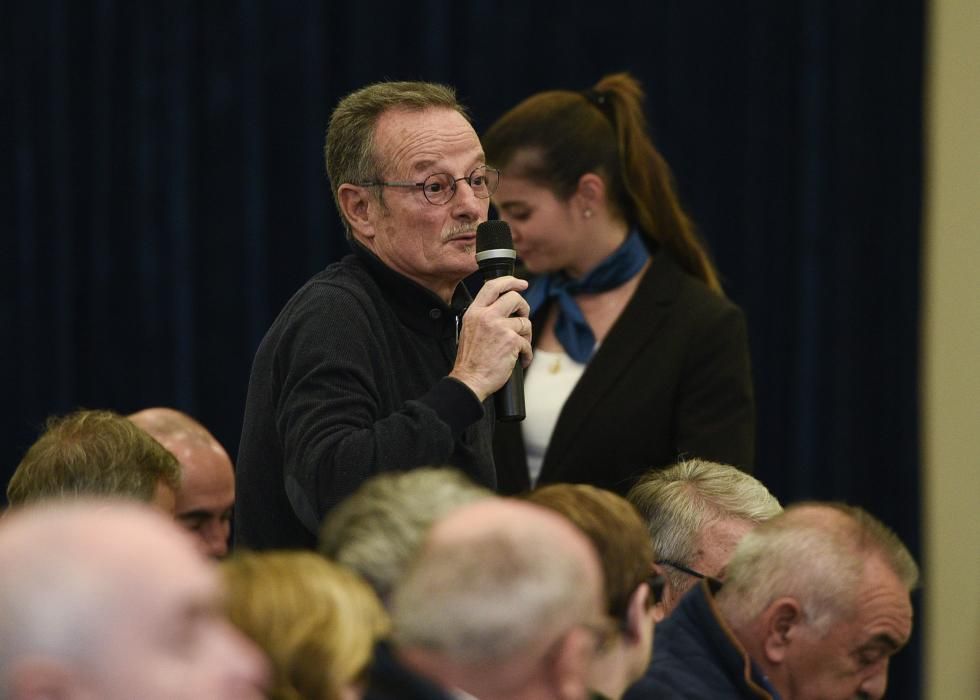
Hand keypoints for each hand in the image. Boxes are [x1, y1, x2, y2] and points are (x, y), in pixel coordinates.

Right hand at [449, 276, 532, 401]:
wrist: (469, 380)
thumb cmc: (470, 360)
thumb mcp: (469, 329)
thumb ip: (483, 316)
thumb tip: (504, 309)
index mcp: (474, 312)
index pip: (492, 286)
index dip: (510, 281)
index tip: (521, 283)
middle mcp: (486, 316)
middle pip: (514, 298)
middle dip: (524, 308)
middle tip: (523, 318)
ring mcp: (499, 328)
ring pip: (524, 322)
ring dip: (526, 336)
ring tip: (519, 347)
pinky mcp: (511, 341)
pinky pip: (527, 343)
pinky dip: (526, 354)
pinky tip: (520, 360)